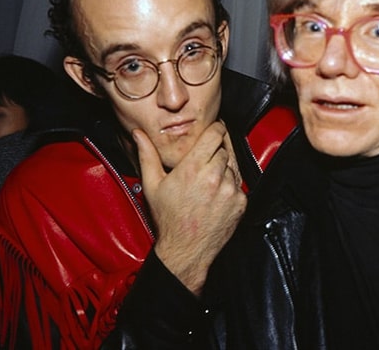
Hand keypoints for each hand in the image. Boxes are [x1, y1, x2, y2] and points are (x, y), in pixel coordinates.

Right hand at [132, 121, 245, 295]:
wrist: (186, 250)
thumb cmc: (168, 219)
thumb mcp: (152, 185)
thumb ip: (147, 155)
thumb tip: (139, 134)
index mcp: (193, 168)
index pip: (215, 134)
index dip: (215, 129)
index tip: (213, 130)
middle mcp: (214, 177)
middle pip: (223, 149)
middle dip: (215, 152)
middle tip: (203, 163)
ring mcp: (230, 190)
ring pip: (232, 166)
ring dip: (223, 169)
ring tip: (207, 183)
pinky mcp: (240, 202)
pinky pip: (239, 183)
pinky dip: (231, 185)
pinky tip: (216, 194)